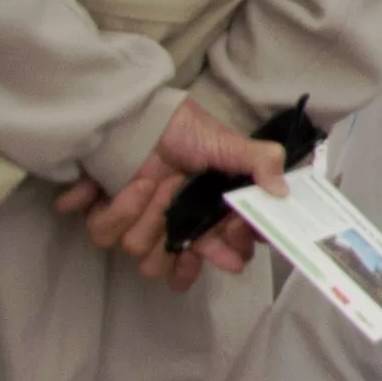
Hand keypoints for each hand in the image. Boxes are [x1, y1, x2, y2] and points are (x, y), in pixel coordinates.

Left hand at [59, 104, 281, 288]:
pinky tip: (112, 186)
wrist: (138, 114)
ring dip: (139, 215)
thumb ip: (259, 164)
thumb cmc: (188, 131)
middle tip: (175, 212)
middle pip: (168, 266)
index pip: (220, 252)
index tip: (228, 243)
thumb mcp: (229, 144)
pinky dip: (107, 206)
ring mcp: (137, 222)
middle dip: (169, 246)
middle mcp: (173, 226)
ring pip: (133, 249)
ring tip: (145, 182)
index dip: (221, 254)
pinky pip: (99, 229)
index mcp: (206, 216)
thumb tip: (282, 192)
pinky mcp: (104, 213)